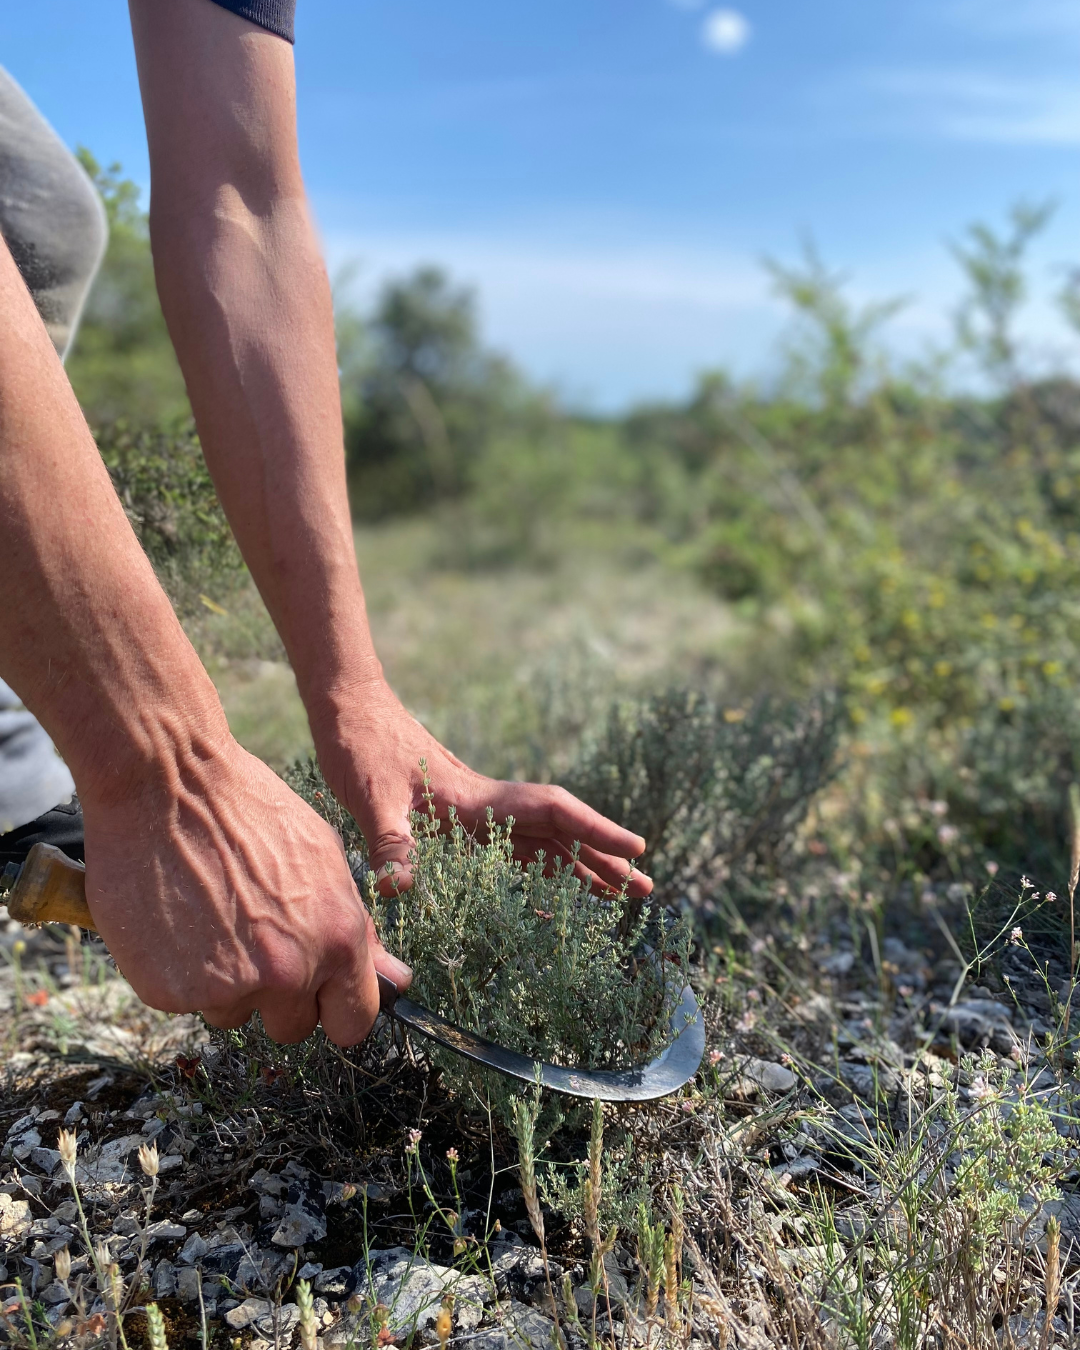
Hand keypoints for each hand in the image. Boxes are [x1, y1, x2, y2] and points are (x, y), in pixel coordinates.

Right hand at [79, 736, 410, 1045]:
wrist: (166, 784)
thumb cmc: (251, 811)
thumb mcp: (325, 860)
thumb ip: (359, 931)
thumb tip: (397, 983)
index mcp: (337, 938)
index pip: (353, 1023)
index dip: (334, 1009)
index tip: (318, 996)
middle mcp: (289, 971)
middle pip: (292, 1027)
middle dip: (277, 994)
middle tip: (252, 937)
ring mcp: (228, 985)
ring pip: (234, 1013)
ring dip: (225, 981)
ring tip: (209, 916)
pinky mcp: (170, 991)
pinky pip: (185, 1002)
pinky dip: (179, 973)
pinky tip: (177, 921)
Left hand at [312, 678, 652, 896]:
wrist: (347, 708)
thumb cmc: (359, 746)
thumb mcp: (370, 798)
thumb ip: (389, 842)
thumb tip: (396, 889)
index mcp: (477, 799)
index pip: (552, 812)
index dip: (596, 830)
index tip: (637, 849)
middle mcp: (487, 805)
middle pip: (559, 832)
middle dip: (602, 859)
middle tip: (645, 890)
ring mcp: (476, 812)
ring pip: (540, 842)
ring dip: (579, 867)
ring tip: (618, 895)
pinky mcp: (458, 818)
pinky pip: (511, 848)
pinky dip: (539, 868)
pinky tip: (550, 889)